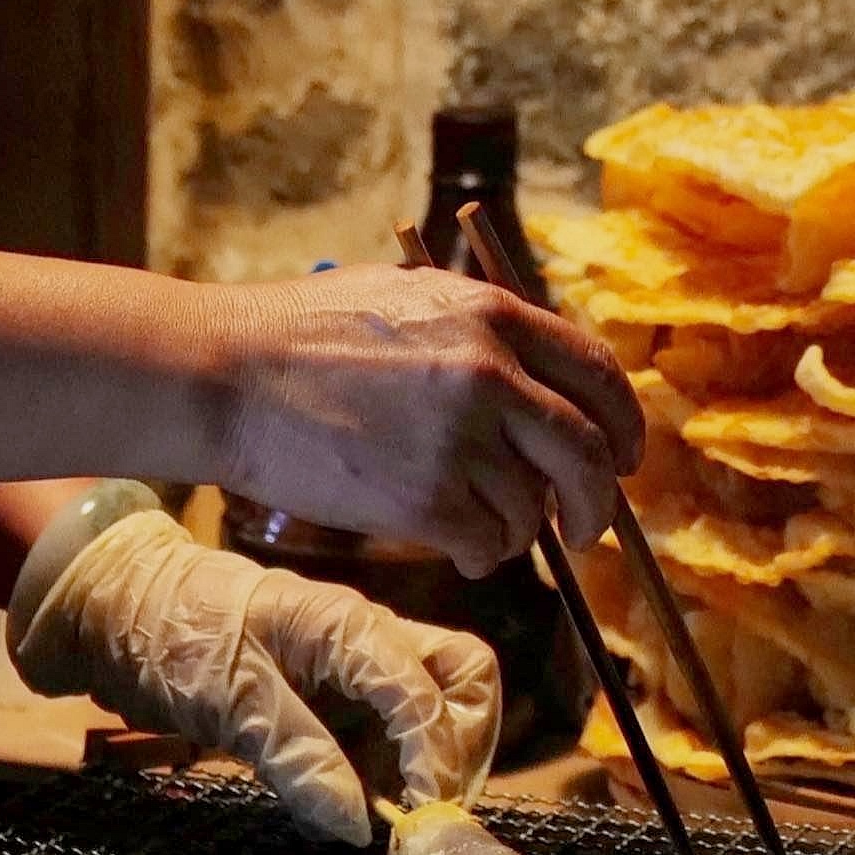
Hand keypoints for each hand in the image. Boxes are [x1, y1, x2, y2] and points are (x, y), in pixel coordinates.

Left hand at [9, 505, 501, 846]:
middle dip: (462, 746)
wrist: (117, 607)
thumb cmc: (171, 633)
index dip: (436, 759)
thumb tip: (361, 826)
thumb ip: (298, 756)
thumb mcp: (227, 696)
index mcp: (347, 626)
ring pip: (436, 705)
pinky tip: (362, 812)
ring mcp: (354, 669)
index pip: (429, 690)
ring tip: (396, 824)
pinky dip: (392, 774)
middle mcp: (367, 641)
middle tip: (428, 813)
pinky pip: (389, 734)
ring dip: (431, 765)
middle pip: (464, 678)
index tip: (416, 821)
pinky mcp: (333, 700)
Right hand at [210, 262, 643, 578]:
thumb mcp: (408, 298)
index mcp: (492, 315)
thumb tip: (540, 386)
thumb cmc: (305, 333)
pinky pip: (490, 545)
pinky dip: (483, 555)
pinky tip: (454, 543)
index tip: (621, 457)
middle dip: (597, 503)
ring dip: (518, 530)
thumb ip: (481, 333)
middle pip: (589, 454)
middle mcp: (490, 374)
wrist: (231, 374)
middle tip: (583, 526)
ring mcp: (460, 439)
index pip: (598, 374)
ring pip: (534, 509)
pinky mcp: (427, 499)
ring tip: (476, 522)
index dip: (623, 424)